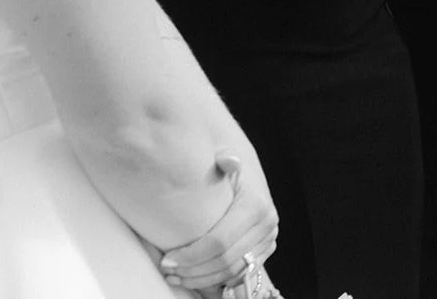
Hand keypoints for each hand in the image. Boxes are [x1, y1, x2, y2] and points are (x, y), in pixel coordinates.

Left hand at [158, 152, 278, 292]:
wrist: (244, 171)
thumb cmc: (225, 167)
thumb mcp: (224, 157)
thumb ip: (225, 159)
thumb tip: (228, 160)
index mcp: (256, 204)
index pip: (220, 242)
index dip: (192, 255)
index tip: (167, 260)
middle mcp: (268, 223)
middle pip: (226, 261)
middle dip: (194, 270)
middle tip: (168, 271)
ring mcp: (269, 237)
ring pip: (234, 272)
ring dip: (203, 279)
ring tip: (176, 277)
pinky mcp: (266, 247)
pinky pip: (242, 272)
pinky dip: (218, 279)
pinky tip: (195, 277)